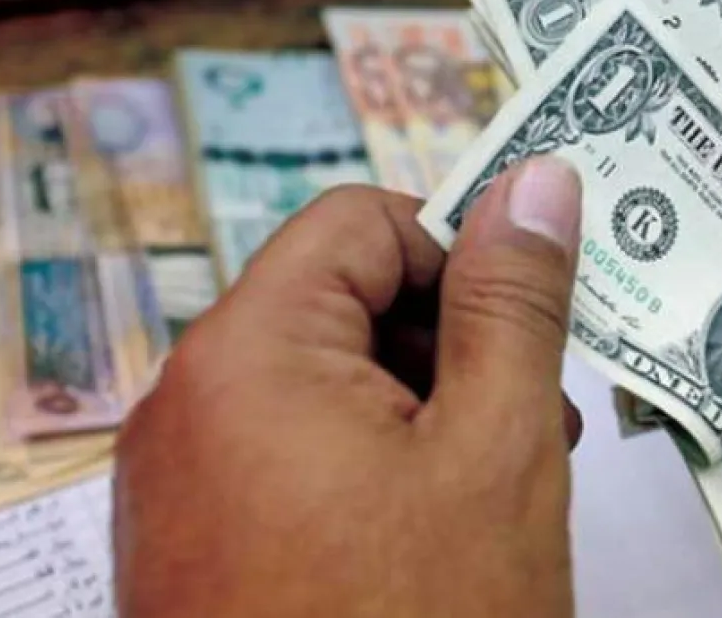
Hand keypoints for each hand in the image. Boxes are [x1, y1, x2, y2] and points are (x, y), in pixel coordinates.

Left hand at [115, 158, 584, 617]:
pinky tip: (442, 528)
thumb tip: (537, 182)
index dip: (461, 249)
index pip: (360, 222)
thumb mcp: (496, 446)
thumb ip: (515, 302)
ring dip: (424, 406)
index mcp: (246, 353)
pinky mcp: (197, 539)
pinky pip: (292, 453)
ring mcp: (183, 480)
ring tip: (503, 481)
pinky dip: (374, 464)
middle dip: (452, 341)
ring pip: (325, 381)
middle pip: (339, 300)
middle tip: (538, 411)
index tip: (536, 310)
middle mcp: (188, 404)